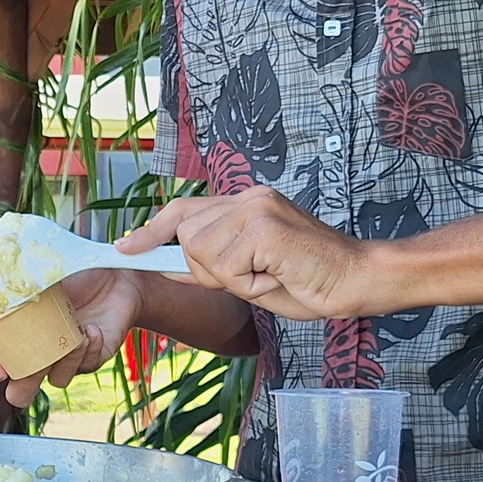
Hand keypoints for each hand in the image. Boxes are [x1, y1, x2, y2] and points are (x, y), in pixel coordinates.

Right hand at [0, 267, 143, 409]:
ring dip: (64, 361)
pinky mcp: (92, 359)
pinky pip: (85, 366)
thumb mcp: (42, 276)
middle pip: (21, 391)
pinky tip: (91, 328)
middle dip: (23, 386)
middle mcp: (40, 352)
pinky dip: (88, 348)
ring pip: (57, 381)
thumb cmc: (73, 273)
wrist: (113, 275)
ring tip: (75, 336)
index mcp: (19, 334)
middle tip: (34, 365)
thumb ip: (18, 287)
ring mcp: (65, 359)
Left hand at [134, 190, 382, 319]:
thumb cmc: (310, 281)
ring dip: (231, 279)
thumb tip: (164, 265)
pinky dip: (248, 284)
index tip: (124, 248)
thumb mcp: (250, 275)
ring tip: (269, 275)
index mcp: (246, 203)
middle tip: (252, 277)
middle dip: (207, 270)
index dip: (151, 230)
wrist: (357, 280)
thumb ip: (212, 265)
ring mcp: (257, 208)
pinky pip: (226, 267)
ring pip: (201, 253)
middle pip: (186, 236)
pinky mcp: (264, 226)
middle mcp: (248, 197)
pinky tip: (276, 277)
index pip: (184, 209)